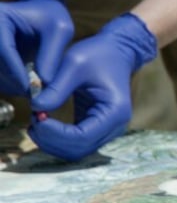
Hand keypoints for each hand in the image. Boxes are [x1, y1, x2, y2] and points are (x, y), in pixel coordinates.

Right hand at [0, 0, 73, 96]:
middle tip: (31, 94)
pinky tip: (22, 88)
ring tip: (30, 92)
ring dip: (8, 85)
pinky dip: (7, 83)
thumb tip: (43, 83)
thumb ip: (52, 55)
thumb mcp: (60, 30)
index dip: (15, 71)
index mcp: (0, 17)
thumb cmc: (53, 18)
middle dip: (11, 80)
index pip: (3, 48)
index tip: (29, 88)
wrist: (42, 14)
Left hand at [28, 13, 156, 160]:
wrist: (117, 52)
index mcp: (114, 112)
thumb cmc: (98, 54)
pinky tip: (44, 123)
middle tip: (32, 120)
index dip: (55, 133)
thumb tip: (35, 109)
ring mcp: (108, 130)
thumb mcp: (75, 64)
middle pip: (78, 149)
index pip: (82, 137)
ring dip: (52, 142)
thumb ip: (56, 88)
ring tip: (36, 121)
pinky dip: (57, 138)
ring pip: (76, 151)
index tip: (36, 117)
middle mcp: (115, 126)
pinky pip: (76, 143)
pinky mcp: (98, 128)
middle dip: (51, 140)